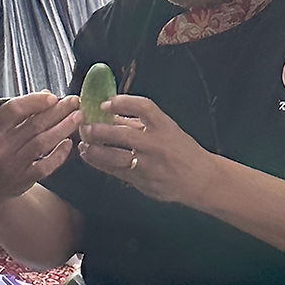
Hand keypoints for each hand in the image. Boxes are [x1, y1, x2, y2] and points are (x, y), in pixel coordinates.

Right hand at [0, 92, 81, 211]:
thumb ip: (15, 112)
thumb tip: (45, 95)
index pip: (13, 110)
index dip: (35, 101)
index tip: (53, 97)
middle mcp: (0, 147)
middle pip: (34, 124)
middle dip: (58, 111)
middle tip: (74, 101)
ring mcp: (12, 165)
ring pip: (43, 143)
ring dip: (63, 128)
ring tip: (78, 117)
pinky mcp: (23, 180)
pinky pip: (46, 165)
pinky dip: (59, 154)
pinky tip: (68, 143)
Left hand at [78, 94, 214, 205]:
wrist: (200, 179)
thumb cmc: (181, 150)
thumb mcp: (166, 129)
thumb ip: (140, 122)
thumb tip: (108, 112)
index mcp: (165, 126)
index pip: (143, 107)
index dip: (122, 102)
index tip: (105, 102)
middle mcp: (157, 144)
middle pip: (124, 134)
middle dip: (100, 130)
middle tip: (85, 126)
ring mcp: (150, 165)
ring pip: (116, 157)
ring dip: (95, 150)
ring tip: (83, 144)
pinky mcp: (143, 181)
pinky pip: (117, 172)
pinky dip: (100, 164)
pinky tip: (90, 156)